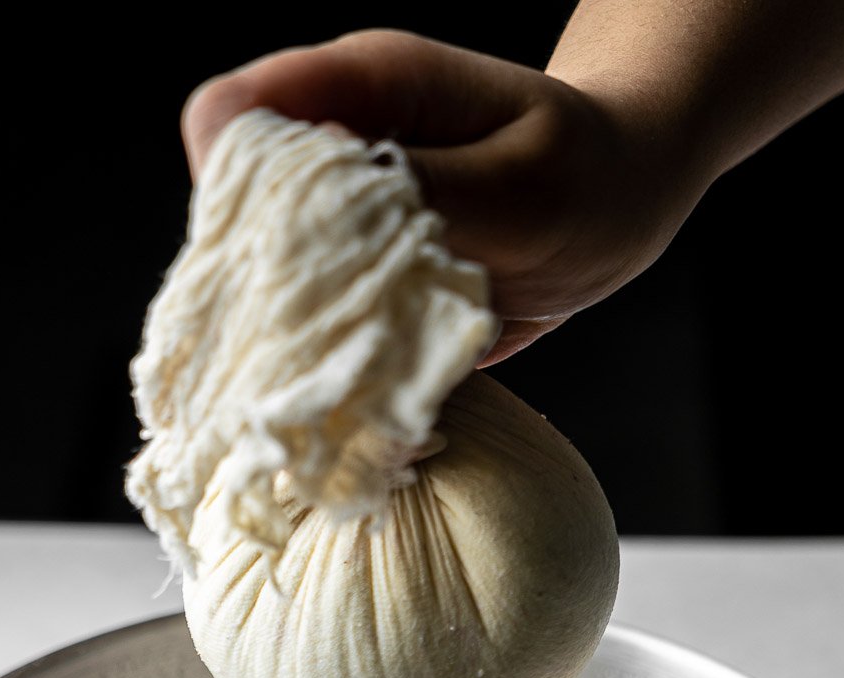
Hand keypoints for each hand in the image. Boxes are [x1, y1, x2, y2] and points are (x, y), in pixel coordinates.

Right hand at [182, 30, 709, 364]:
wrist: (614, 203)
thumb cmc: (582, 173)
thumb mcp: (521, 184)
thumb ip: (424, 191)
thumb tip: (331, 206)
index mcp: (356, 92)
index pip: (230, 125)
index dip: (234, 197)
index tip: (283, 269)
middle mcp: (327, 161)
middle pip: (229, 226)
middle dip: (261, 300)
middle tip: (328, 363)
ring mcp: (333, 229)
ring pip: (262, 297)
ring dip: (296, 356)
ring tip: (356, 401)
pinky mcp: (354, 293)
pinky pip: (317, 344)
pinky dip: (338, 388)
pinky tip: (379, 418)